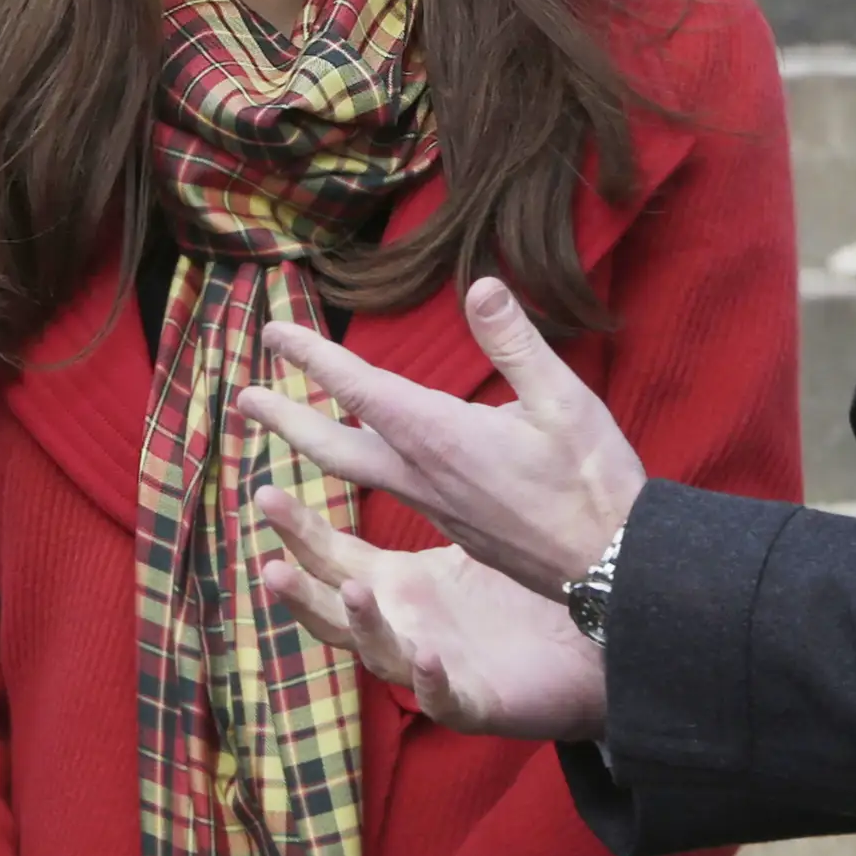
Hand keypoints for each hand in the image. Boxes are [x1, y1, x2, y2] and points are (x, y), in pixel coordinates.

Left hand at [234, 276, 644, 595]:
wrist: (611, 569)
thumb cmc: (592, 483)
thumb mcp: (565, 401)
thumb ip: (517, 344)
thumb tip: (481, 286)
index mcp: (439, 436)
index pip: (359, 389)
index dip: (313, 358)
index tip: (272, 333)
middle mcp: (422, 475)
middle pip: (333, 445)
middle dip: (286, 417)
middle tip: (244, 396)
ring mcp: (434, 507)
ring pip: (356, 471)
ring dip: (314, 444)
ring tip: (286, 426)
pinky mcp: (453, 527)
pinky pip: (389, 491)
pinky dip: (359, 469)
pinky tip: (370, 461)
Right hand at [255, 485, 609, 740]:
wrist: (585, 648)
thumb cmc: (520, 592)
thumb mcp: (470, 529)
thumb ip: (433, 482)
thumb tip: (403, 414)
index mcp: (397, 586)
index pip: (331, 557)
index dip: (296, 531)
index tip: (263, 491)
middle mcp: (401, 628)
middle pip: (333, 611)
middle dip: (301, 591)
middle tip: (271, 565)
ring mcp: (431, 668)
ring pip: (379, 655)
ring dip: (362, 627)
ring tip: (350, 592)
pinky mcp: (474, 702)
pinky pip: (444, 696)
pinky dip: (430, 680)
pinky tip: (428, 655)